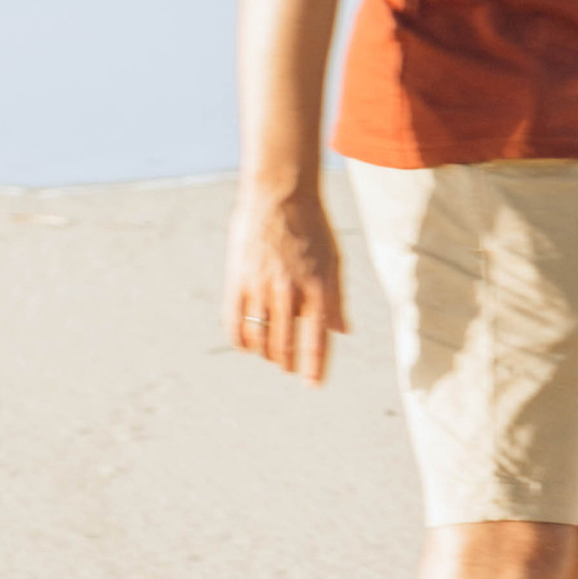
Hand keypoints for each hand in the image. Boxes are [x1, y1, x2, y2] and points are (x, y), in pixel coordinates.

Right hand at [227, 182, 346, 383]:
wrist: (279, 193)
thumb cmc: (312, 227)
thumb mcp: (334, 261)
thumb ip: (336, 300)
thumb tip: (343, 332)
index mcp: (319, 289)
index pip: (317, 342)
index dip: (315, 369)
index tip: (312, 385)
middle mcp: (290, 292)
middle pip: (286, 346)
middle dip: (289, 363)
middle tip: (290, 368)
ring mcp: (261, 288)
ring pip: (260, 340)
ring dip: (266, 354)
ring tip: (271, 356)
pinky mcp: (238, 281)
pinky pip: (235, 324)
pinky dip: (241, 341)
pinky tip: (247, 344)